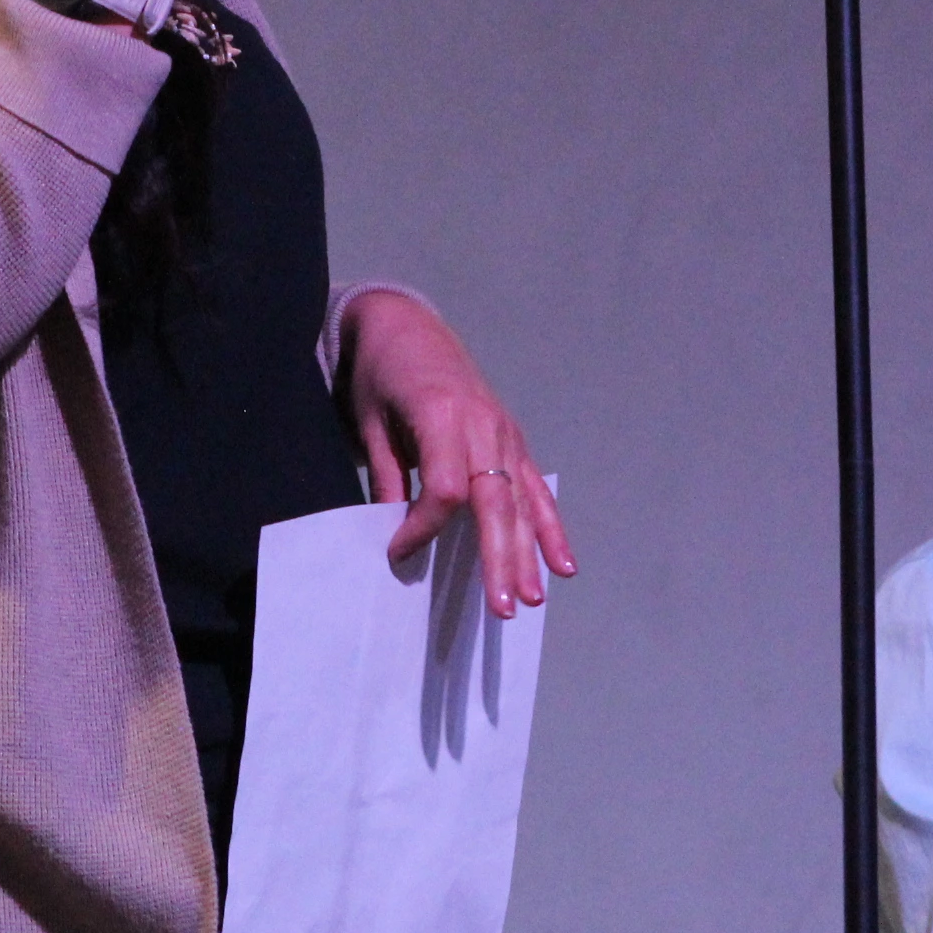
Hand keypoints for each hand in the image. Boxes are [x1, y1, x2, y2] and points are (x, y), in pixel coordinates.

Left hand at [338, 288, 574, 619]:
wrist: (405, 325)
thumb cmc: (380, 374)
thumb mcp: (370, 421)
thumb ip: (386, 476)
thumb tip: (394, 534)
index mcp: (441, 414)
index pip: (445, 488)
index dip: (422, 527)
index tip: (397, 551)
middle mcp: (482, 424)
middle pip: (495, 501)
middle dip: (498, 557)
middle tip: (501, 607)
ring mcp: (504, 431)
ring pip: (521, 501)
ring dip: (528, 553)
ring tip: (530, 600)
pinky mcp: (513, 438)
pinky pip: (535, 488)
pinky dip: (550, 527)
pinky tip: (562, 565)